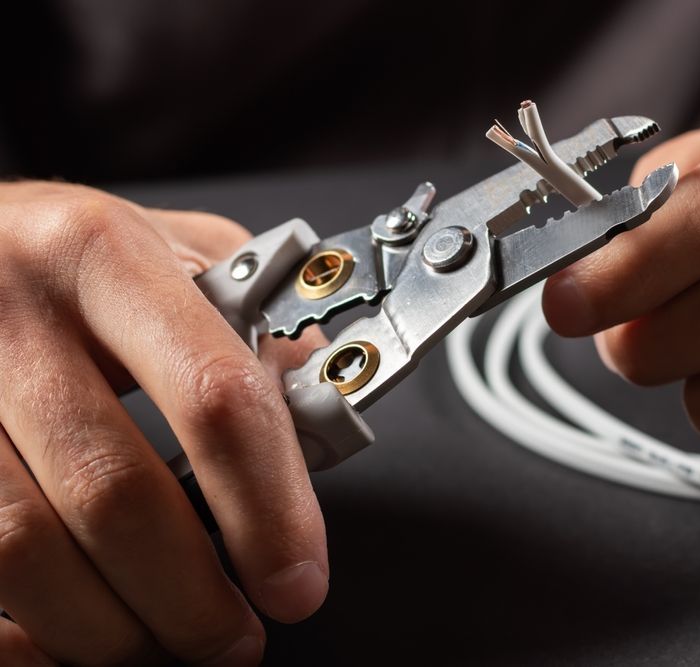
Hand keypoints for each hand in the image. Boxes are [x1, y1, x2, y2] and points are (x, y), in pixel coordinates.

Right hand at [0, 182, 328, 664]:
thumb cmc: (67, 253)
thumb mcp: (174, 248)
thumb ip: (250, 324)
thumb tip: (317, 409)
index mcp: (105, 255)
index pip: (214, 398)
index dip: (268, 507)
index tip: (297, 579)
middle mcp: (11, 313)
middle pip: (114, 495)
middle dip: (191, 597)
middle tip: (235, 637)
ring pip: (22, 549)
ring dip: (109, 628)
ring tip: (164, 643)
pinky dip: (25, 631)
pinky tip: (72, 636)